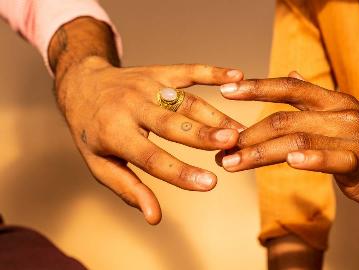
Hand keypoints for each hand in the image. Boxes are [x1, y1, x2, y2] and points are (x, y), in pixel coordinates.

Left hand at [58, 57, 244, 224]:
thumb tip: (154, 217)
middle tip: (232, 143)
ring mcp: (147, 86)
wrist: (82, 85)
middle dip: (202, 134)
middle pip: (171, 124)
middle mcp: (131, 107)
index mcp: (114, 133)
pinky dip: (212, 72)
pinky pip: (188, 71)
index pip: (151, 157)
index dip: (180, 172)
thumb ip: (129, 189)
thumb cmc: (92, 131)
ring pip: (185, 101)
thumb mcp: (100, 164)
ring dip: (215, 114)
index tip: (210, 184)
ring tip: (239, 131)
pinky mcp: (159, 73)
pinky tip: (236, 76)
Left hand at [218, 72, 358, 234]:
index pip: (287, 88)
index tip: (224, 89)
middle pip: (284, 117)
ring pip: (299, 139)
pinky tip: (291, 162)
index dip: (255, 87)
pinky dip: (312, 159)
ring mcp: (354, 137)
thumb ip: (313, 100)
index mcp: (332, 101)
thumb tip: (289, 75)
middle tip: (219, 147)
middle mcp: (341, 112)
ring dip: (261, 152)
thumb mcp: (344, 115)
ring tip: (233, 162)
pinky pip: (335, 159)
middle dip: (247, 134)